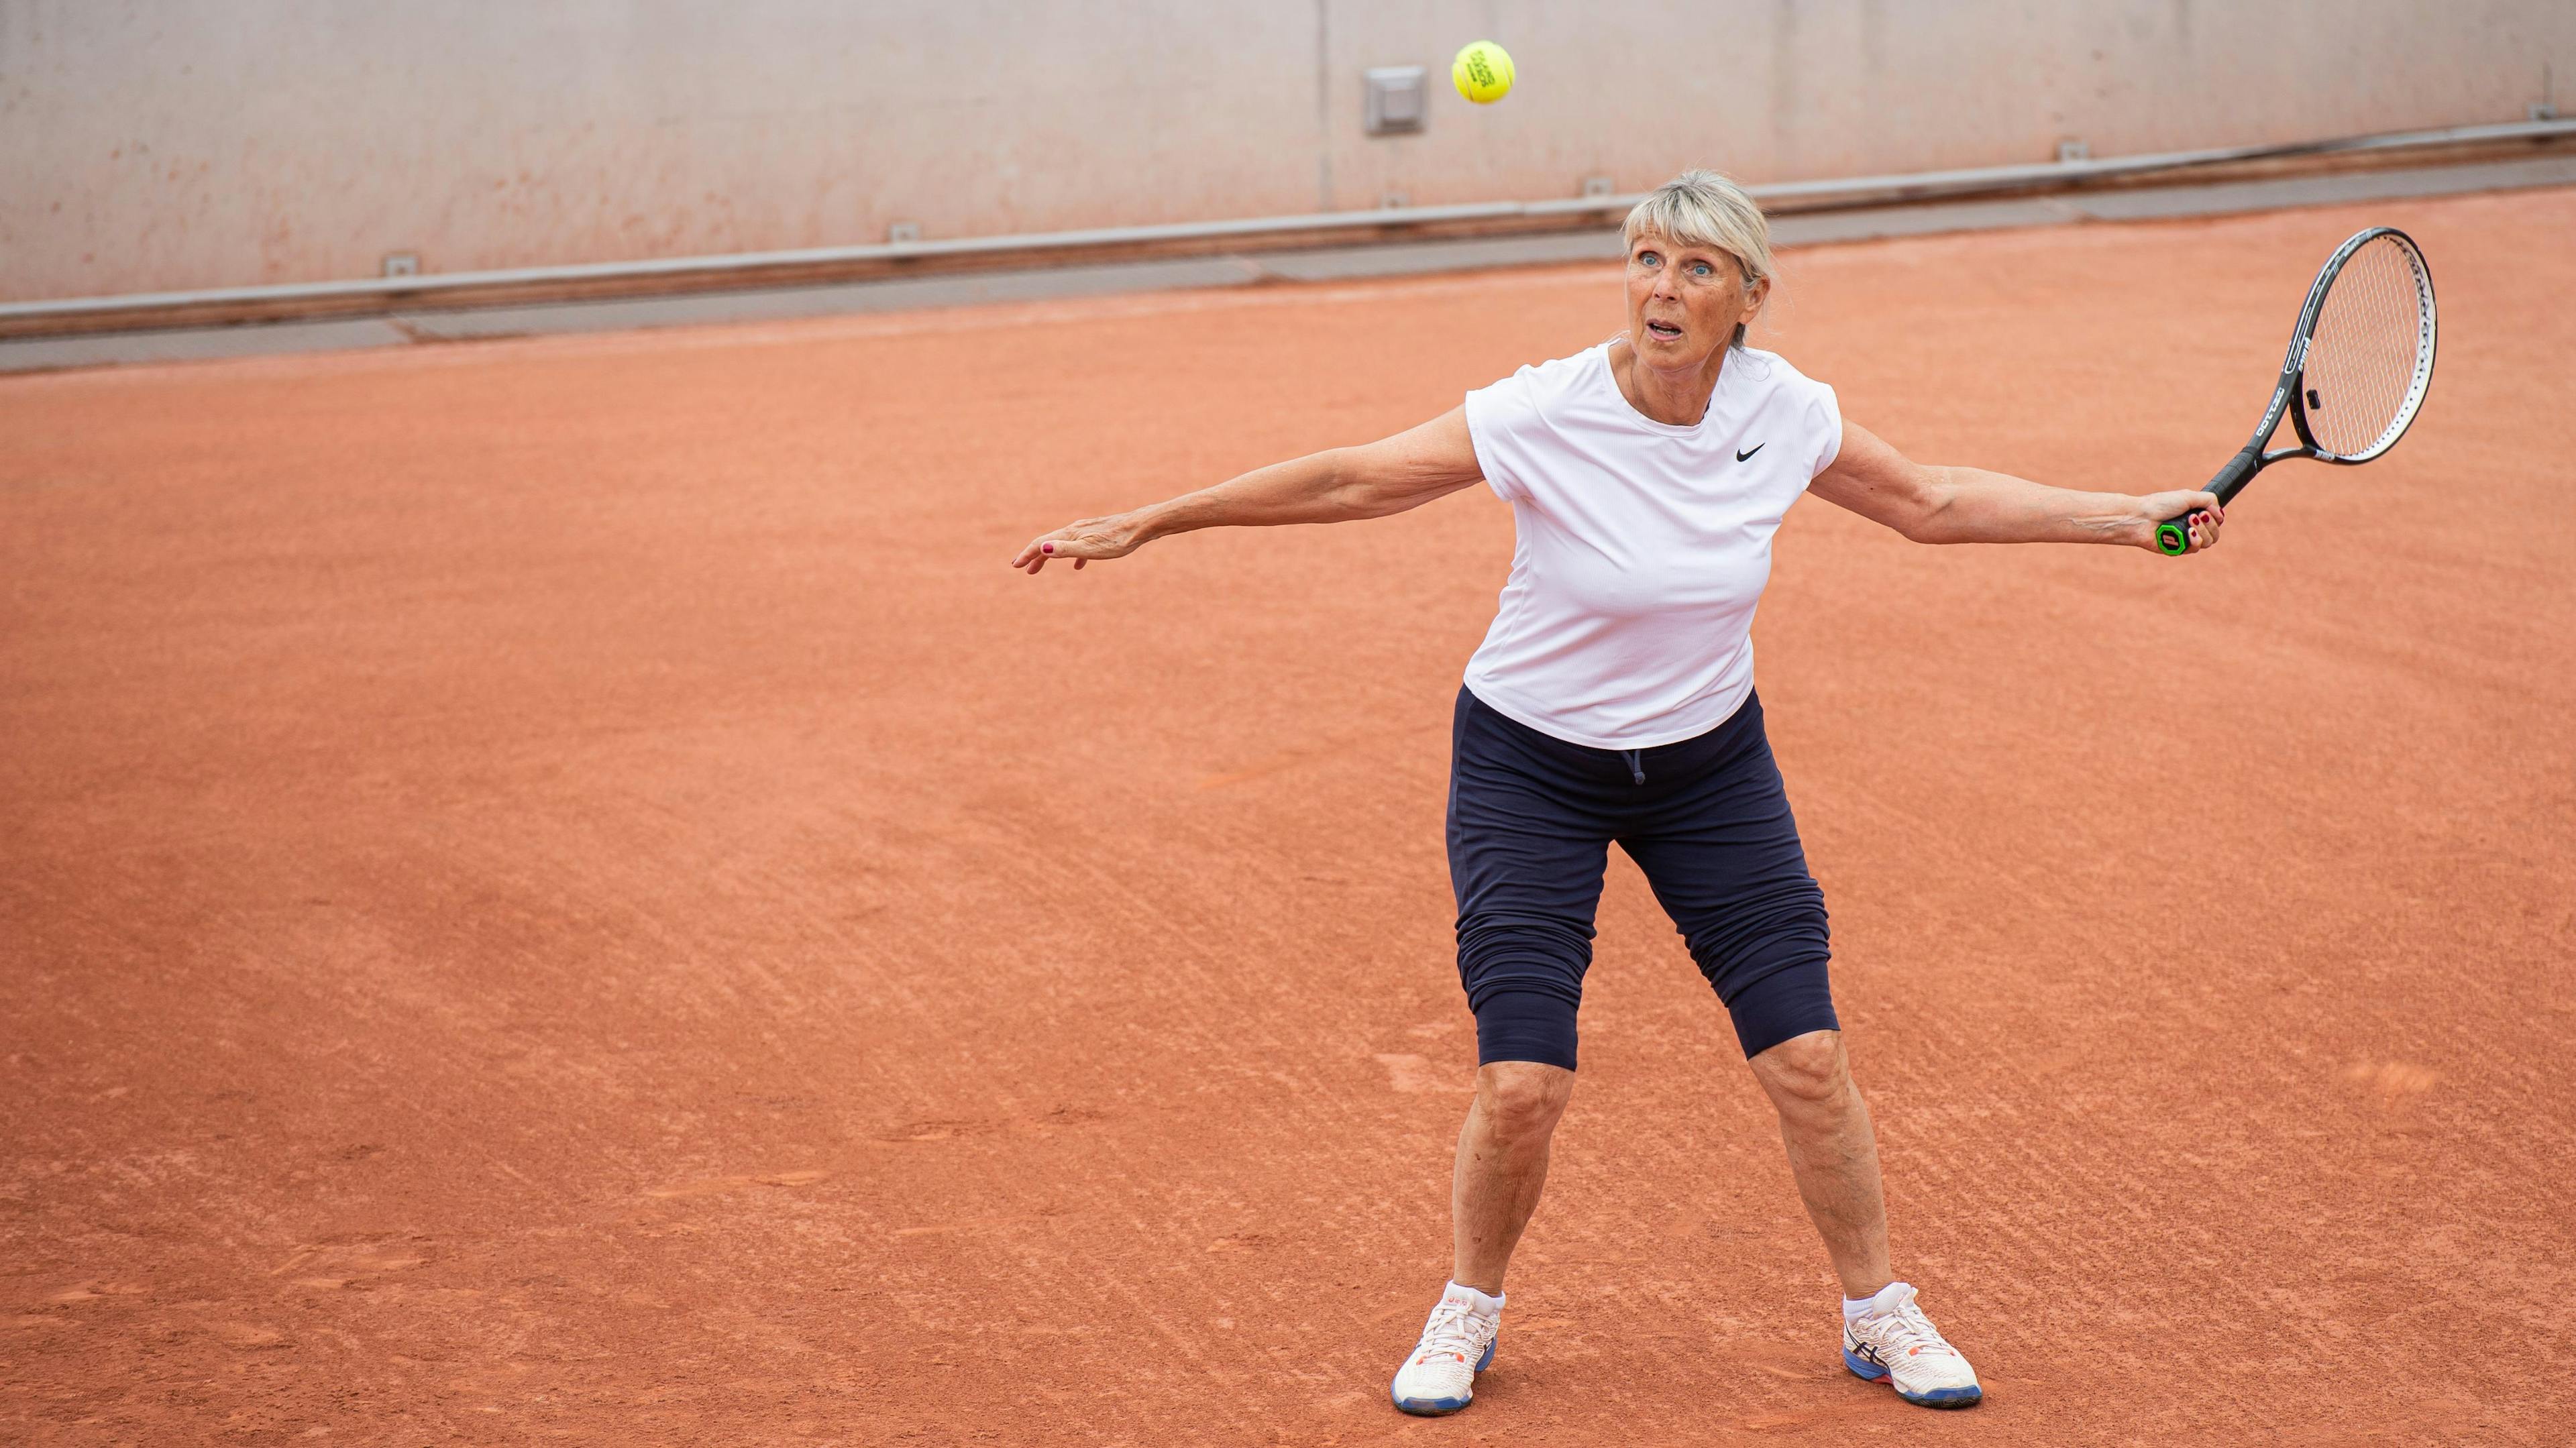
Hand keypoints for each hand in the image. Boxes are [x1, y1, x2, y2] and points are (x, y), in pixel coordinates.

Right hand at [1012, 513, 1144, 572]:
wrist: (1142, 527)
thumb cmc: (1118, 541)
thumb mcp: (1090, 549)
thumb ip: (1066, 550)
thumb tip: (1043, 549)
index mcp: (1070, 534)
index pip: (1042, 544)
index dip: (1027, 554)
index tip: (1015, 565)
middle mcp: (1075, 529)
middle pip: (1049, 542)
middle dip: (1034, 555)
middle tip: (1023, 568)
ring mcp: (1086, 530)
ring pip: (1062, 543)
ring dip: (1049, 556)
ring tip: (1041, 567)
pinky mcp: (1098, 534)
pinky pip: (1079, 545)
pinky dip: (1072, 555)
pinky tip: (1078, 566)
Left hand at [2137, 490, 2224, 553]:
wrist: (2141, 518)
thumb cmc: (2161, 505)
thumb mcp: (2188, 496)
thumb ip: (2209, 500)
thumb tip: (2221, 513)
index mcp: (2194, 514)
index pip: (2217, 521)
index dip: (2217, 518)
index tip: (2209, 511)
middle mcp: (2192, 527)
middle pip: (2215, 533)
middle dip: (2210, 524)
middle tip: (2195, 516)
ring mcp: (2185, 539)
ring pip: (2208, 542)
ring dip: (2202, 530)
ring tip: (2189, 521)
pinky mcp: (2178, 550)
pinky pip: (2195, 548)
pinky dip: (2195, 540)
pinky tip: (2189, 533)